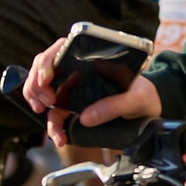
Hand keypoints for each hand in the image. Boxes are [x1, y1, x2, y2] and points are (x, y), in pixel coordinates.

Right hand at [24, 31, 163, 150]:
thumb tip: (86, 118)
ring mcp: (73, 87)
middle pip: (44, 68)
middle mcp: (78, 69)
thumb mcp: (135, 98)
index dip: (47, 61)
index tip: (46, 78)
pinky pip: (54, 113)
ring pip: (42, 89)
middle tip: (47, 101)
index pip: (60, 49)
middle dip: (37, 84)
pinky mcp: (73, 105)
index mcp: (93, 58)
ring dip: (37, 101)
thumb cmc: (144, 93)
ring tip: (46, 113)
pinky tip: (58, 137)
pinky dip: (52, 126)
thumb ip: (115, 105)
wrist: (149, 104)